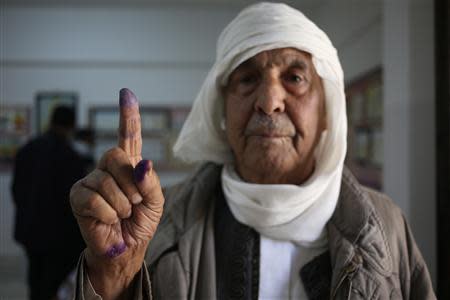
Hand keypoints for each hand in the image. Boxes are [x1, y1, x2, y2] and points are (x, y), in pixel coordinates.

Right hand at [70, 88, 163, 298]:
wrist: (127, 247)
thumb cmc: (141, 222)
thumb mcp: (156, 202)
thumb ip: (150, 181)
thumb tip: (142, 163)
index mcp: (129, 165)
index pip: (129, 136)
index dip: (128, 115)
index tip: (126, 92)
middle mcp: (108, 168)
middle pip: (116, 155)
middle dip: (131, 182)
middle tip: (134, 202)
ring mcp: (91, 180)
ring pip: (106, 181)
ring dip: (122, 203)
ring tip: (122, 213)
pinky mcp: (78, 196)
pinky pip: (94, 198)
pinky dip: (108, 213)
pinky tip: (108, 219)